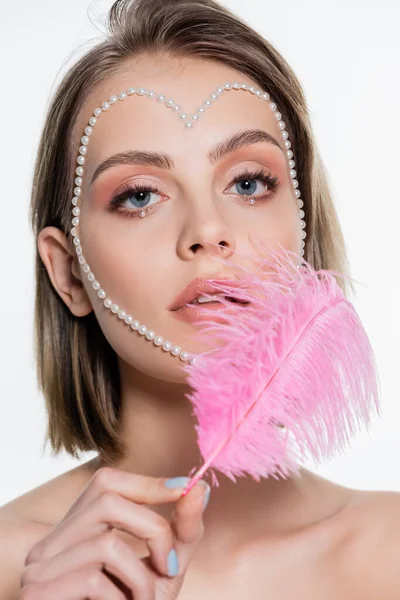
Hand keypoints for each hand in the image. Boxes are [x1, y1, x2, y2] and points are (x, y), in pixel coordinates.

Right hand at [19, 467, 209, 598]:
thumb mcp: (162, 569)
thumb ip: (181, 531)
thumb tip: (199, 486)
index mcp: (77, 530)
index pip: (106, 481)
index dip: (147, 482)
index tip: (185, 489)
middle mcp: (51, 542)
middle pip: (107, 498)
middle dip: (153, 528)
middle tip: (172, 566)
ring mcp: (38, 567)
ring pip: (105, 543)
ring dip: (141, 576)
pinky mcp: (37, 592)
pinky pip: (92, 580)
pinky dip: (123, 598)